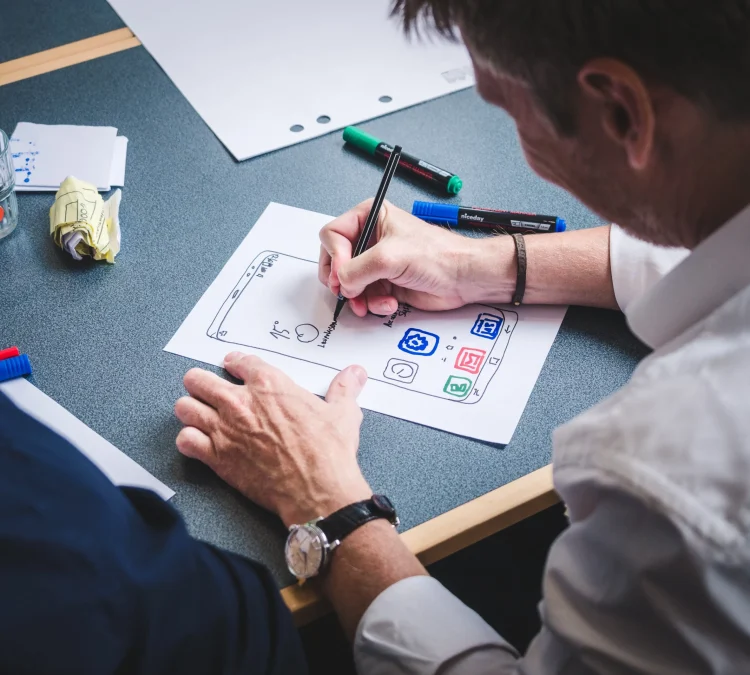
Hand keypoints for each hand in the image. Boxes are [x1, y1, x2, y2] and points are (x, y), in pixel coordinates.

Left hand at [174, 352, 371, 526]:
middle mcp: (240, 402)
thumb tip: (355, 374)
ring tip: (199, 414)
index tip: (233, 366)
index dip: (234, 363)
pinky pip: (185, 440)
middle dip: (202, 383)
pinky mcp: (217, 457)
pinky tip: (198, 443)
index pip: (239, 361)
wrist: (317, 490)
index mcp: (269, 384)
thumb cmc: (329, 452)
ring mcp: (224, 429)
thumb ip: (344, 389)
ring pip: (185, 407)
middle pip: (199, 379)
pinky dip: (188, 441)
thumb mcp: (343, 413)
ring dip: (191, 409)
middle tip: (208, 390)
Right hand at [319, 200, 514, 316]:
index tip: (344, 273)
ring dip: (359, 297)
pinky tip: (389, 302)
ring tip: (369, 303)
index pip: (333, 235)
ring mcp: (377, 263)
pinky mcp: (384, 283)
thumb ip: (356, 269)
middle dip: (342, 280)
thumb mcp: (389, 257)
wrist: (462, 279)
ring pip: (349, 283)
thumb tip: (341, 283)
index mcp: (370, 217)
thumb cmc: (438, 255)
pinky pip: (364, 297)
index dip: (335, 256)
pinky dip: (373, 304)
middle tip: (347, 291)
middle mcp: (371, 239)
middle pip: (336, 261)